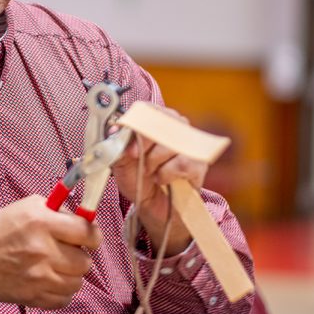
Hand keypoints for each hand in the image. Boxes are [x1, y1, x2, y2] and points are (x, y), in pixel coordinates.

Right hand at [0, 195, 102, 308]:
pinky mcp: (34, 297)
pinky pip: (65, 300)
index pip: (87, 232)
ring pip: (77, 282)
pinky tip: (49, 282)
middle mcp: (43, 250)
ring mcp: (40, 277)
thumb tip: (83, 220)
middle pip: (85, 262)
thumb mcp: (27, 207)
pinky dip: (61, 292)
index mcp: (42, 222)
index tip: (88, 238)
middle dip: (78, 256)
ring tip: (56, 268)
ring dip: (70, 275)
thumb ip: (57, 211)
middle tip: (65, 253)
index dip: (92, 236)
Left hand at [110, 105, 205, 252]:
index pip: (147, 109)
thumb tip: (114, 130)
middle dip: (143, 144)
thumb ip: (117, 144)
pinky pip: (182, 162)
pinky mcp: (199, 163)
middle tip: (136, 158)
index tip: (124, 138)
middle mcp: (175, 125)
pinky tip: (162, 179)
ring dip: (153, 162)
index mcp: (154, 119)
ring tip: (149, 171)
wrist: (152, 204)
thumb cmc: (137, 177)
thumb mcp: (120, 161)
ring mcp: (190, 143)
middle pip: (161, 122)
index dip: (135, 123)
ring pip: (170, 144)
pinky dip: (166, 174)